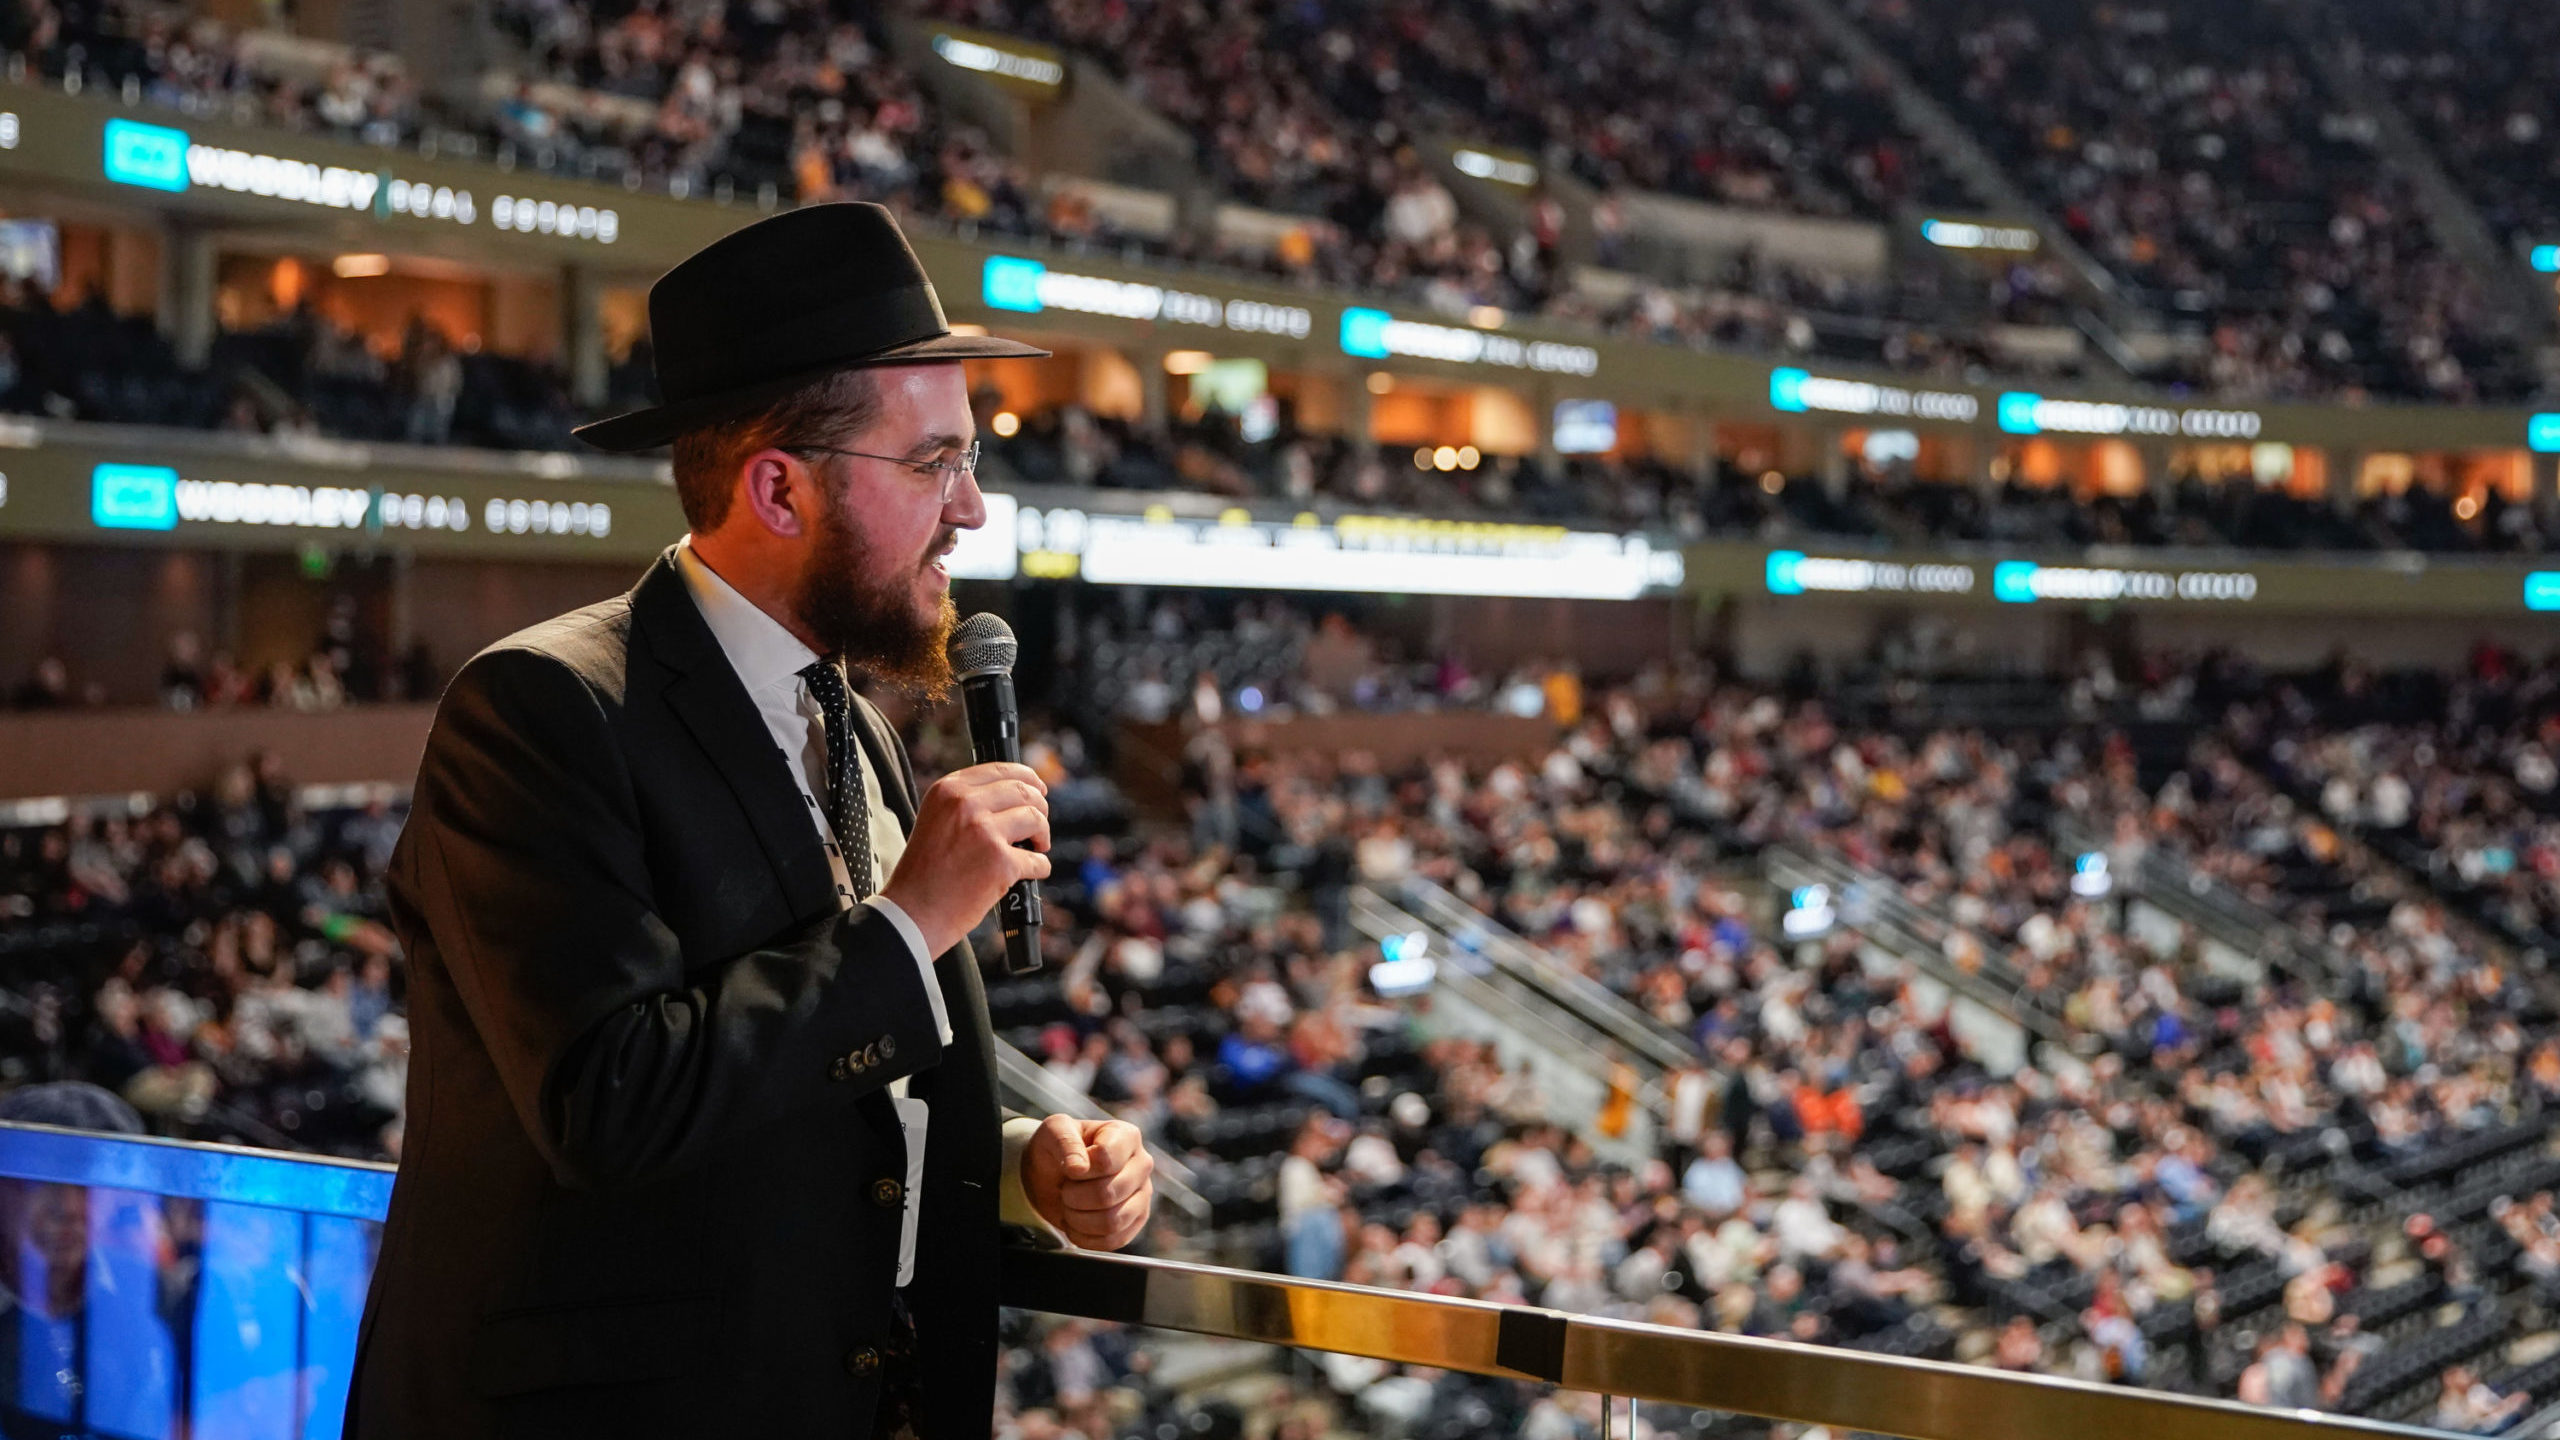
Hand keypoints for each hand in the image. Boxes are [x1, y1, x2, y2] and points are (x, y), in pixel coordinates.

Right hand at [879, 762, 1050, 956]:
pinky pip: (1038, 859)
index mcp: (948, 790)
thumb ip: (967, 804)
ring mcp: (984, 831)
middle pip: (1024, 791)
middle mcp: (965, 804)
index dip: (1027, 778)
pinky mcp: (1000, 862)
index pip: (1000, 770)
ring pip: (1036, 819)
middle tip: (1038, 826)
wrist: (912, 912)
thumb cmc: (924, 873)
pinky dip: (1040, 868)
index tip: (1038, 790)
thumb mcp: (936, 820)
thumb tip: (1013, 796)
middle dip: (1040, 808)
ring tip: (1036, 848)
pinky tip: (1030, 874)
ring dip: (1042, 835)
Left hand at [1021, 1116, 1152, 1249]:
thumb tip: (1079, 1167)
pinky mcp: (1137, 1220)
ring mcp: (1143, 1194)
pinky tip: (1077, 1224)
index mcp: (1126, 1136)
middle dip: (1075, 1197)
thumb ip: (1065, 1142)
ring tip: (1070, 1207)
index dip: (1080, 1170)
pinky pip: (1115, 1241)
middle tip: (1065, 1190)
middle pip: (1109, 1193)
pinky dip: (1086, 1238)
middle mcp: (1142, 1164)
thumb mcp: (1054, 1132)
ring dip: (1079, 1219)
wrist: (1053, 1175)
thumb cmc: (1057, 1149)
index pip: (1106, 1160)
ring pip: (1113, 1221)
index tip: (1069, 1167)